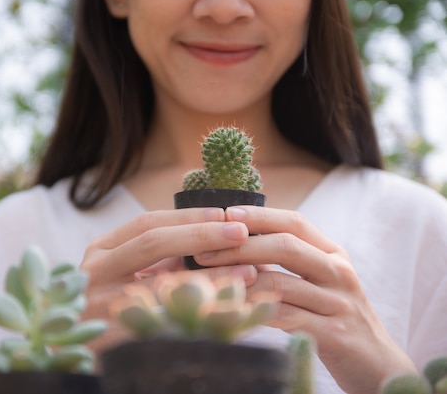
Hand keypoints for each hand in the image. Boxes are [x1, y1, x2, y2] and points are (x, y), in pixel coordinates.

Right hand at [79, 207, 257, 354]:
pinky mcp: (111, 338)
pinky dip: (198, 316)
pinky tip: (228, 314)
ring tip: (247, 271)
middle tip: (241, 233)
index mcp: (101, 250)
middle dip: (202, 235)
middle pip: (153, 243)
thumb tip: (213, 241)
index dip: (188, 217)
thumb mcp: (125, 274)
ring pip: (162, 284)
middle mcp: (96, 271)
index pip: (148, 223)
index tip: (224, 214)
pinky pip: (162, 324)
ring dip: (209, 276)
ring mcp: (100, 305)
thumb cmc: (109, 306)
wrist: (76, 351)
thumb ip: (159, 259)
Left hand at [193, 205, 416, 393]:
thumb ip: (287, 265)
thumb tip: (235, 247)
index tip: (226, 214)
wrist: (376, 364)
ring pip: (281, 283)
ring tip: (207, 284)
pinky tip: (229, 312)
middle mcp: (338, 272)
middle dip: (240, 246)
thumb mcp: (317, 284)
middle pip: (285, 246)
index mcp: (332, 254)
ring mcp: (339, 302)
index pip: (294, 222)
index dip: (259, 215)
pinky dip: (253, 313)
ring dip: (238, 282)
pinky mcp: (334, 333)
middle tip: (203, 253)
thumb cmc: (334, 318)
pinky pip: (285, 318)